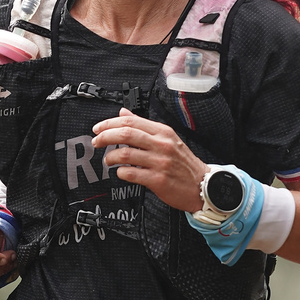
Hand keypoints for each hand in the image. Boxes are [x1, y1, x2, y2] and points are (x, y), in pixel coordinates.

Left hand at [90, 108, 206, 211]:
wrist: (202, 185)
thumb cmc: (183, 163)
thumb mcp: (167, 138)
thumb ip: (144, 126)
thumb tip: (124, 113)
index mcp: (163, 132)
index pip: (131, 121)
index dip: (110, 123)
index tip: (98, 128)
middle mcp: (162, 145)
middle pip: (126, 134)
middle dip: (105, 136)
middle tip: (96, 141)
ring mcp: (160, 162)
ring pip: (126, 154)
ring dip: (111, 157)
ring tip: (109, 160)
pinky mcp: (158, 180)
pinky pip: (132, 174)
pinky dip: (121, 172)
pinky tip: (121, 172)